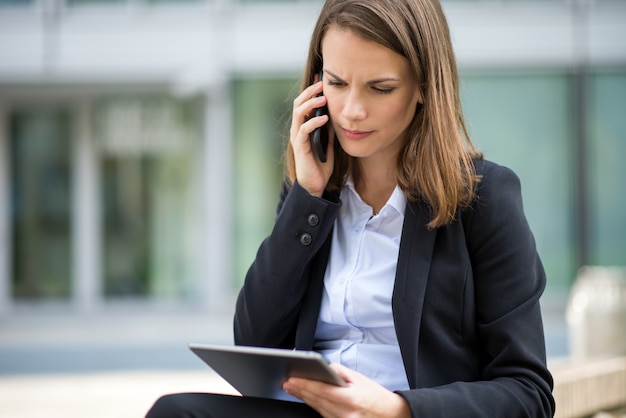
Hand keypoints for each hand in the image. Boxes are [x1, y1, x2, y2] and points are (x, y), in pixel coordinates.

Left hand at [283, 363, 410, 417]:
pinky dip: (315, 406)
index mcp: (350, 399)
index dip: (304, 384)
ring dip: (305, 398)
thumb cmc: (376, 396)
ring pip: (318, 409)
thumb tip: (323, 368)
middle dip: (300, 390)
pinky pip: (324, 415)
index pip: (321, 390)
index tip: (292, 379)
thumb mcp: (359, 378)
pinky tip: (307, 398)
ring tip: (293, 389)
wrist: (391, 415)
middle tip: (287, 383)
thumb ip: (339, 372)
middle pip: (316, 401)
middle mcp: (345, 414)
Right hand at [289, 78, 334, 197]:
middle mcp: (297, 130)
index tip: (321, 78)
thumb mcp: (328, 143)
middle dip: (309, 92)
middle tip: (322, 83)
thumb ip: (328, 130)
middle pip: (298, 104)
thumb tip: (335, 116)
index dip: (311, 91)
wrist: (315, 185)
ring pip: (298, 114)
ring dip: (310, 103)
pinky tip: (324, 118)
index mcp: (303, 127)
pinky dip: (313, 122)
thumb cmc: (320, 165)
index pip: (304, 104)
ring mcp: (297, 138)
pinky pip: (304, 130)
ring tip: (323, 97)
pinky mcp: (300, 147)